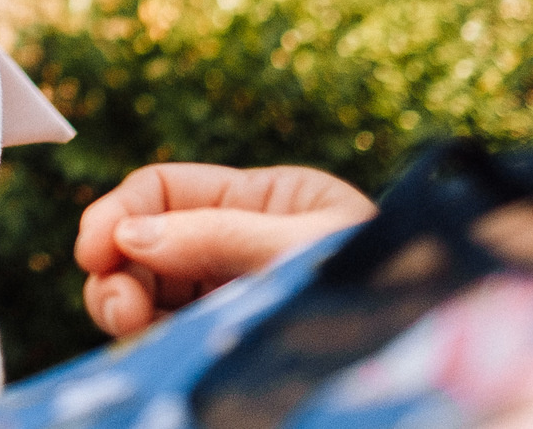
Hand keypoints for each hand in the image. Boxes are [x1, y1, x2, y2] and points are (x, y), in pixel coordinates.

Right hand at [75, 163, 375, 337]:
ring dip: (126, 302)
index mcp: (264, 199)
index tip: (93, 250)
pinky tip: (151, 342)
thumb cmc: (388, 284)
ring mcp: (239, 294)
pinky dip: (152, 334)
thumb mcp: (302, 246)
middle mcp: (243, 242)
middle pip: (147, 243)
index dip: (119, 213)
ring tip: (128, 324)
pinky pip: (177, 331)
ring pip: (153, 292)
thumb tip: (131, 236)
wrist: (438, 338)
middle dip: (117, 266)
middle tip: (116, 305)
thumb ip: (217, 236)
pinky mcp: (239, 337)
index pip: (165, 190)